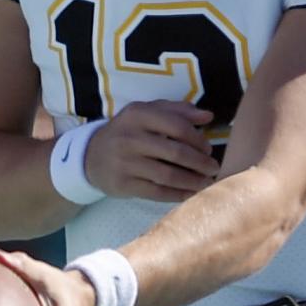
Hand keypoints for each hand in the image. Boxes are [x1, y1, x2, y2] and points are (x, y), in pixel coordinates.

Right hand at [85, 101, 220, 200]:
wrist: (91, 156)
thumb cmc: (128, 132)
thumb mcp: (146, 113)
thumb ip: (177, 110)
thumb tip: (208, 116)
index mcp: (138, 114)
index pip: (177, 126)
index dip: (198, 139)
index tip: (208, 149)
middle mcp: (130, 138)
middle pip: (175, 152)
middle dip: (200, 162)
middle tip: (214, 168)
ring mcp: (125, 163)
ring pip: (168, 175)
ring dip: (193, 181)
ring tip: (207, 183)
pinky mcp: (123, 184)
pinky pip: (157, 192)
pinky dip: (178, 194)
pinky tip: (190, 194)